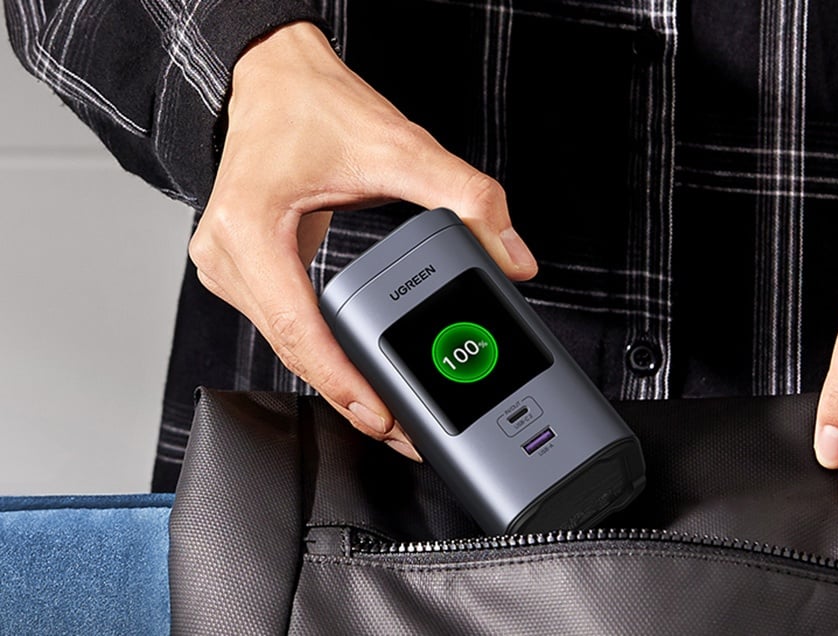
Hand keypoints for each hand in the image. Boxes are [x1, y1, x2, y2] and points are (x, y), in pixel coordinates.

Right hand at [188, 22, 537, 459]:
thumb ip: (465, 197)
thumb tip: (512, 255)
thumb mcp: (398, 146)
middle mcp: (227, 257)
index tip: (381, 415)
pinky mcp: (245, 270)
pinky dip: (324, 351)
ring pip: (288, 345)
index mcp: (249, 229)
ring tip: (387, 409)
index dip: (343, 381)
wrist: (273, 77)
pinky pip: (287, 326)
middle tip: (402, 428)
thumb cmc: (313, 106)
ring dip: (337, 378)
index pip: (299, 329)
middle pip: (294, 349)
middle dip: (351, 392)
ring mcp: (230, 267)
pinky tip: (358, 369)